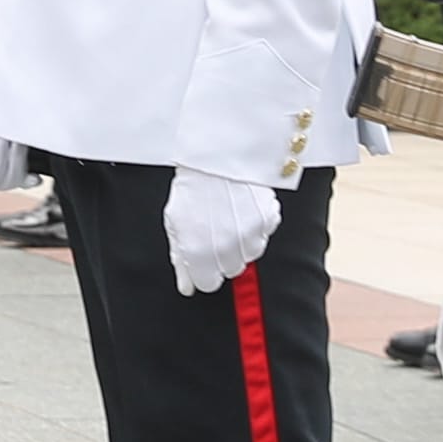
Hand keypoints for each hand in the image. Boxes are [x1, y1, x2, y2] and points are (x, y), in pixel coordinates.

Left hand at [163, 170, 280, 295]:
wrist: (216, 155)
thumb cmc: (193, 186)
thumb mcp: (175, 223)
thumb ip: (180, 259)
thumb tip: (187, 286)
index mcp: (199, 252)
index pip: (208, 284)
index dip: (204, 270)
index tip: (204, 259)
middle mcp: (225, 248)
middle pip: (230, 270)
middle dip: (222, 256)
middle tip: (215, 231)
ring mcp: (249, 235)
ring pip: (250, 254)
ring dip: (241, 242)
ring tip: (229, 217)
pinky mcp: (267, 220)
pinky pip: (264, 233)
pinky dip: (256, 225)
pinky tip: (243, 208)